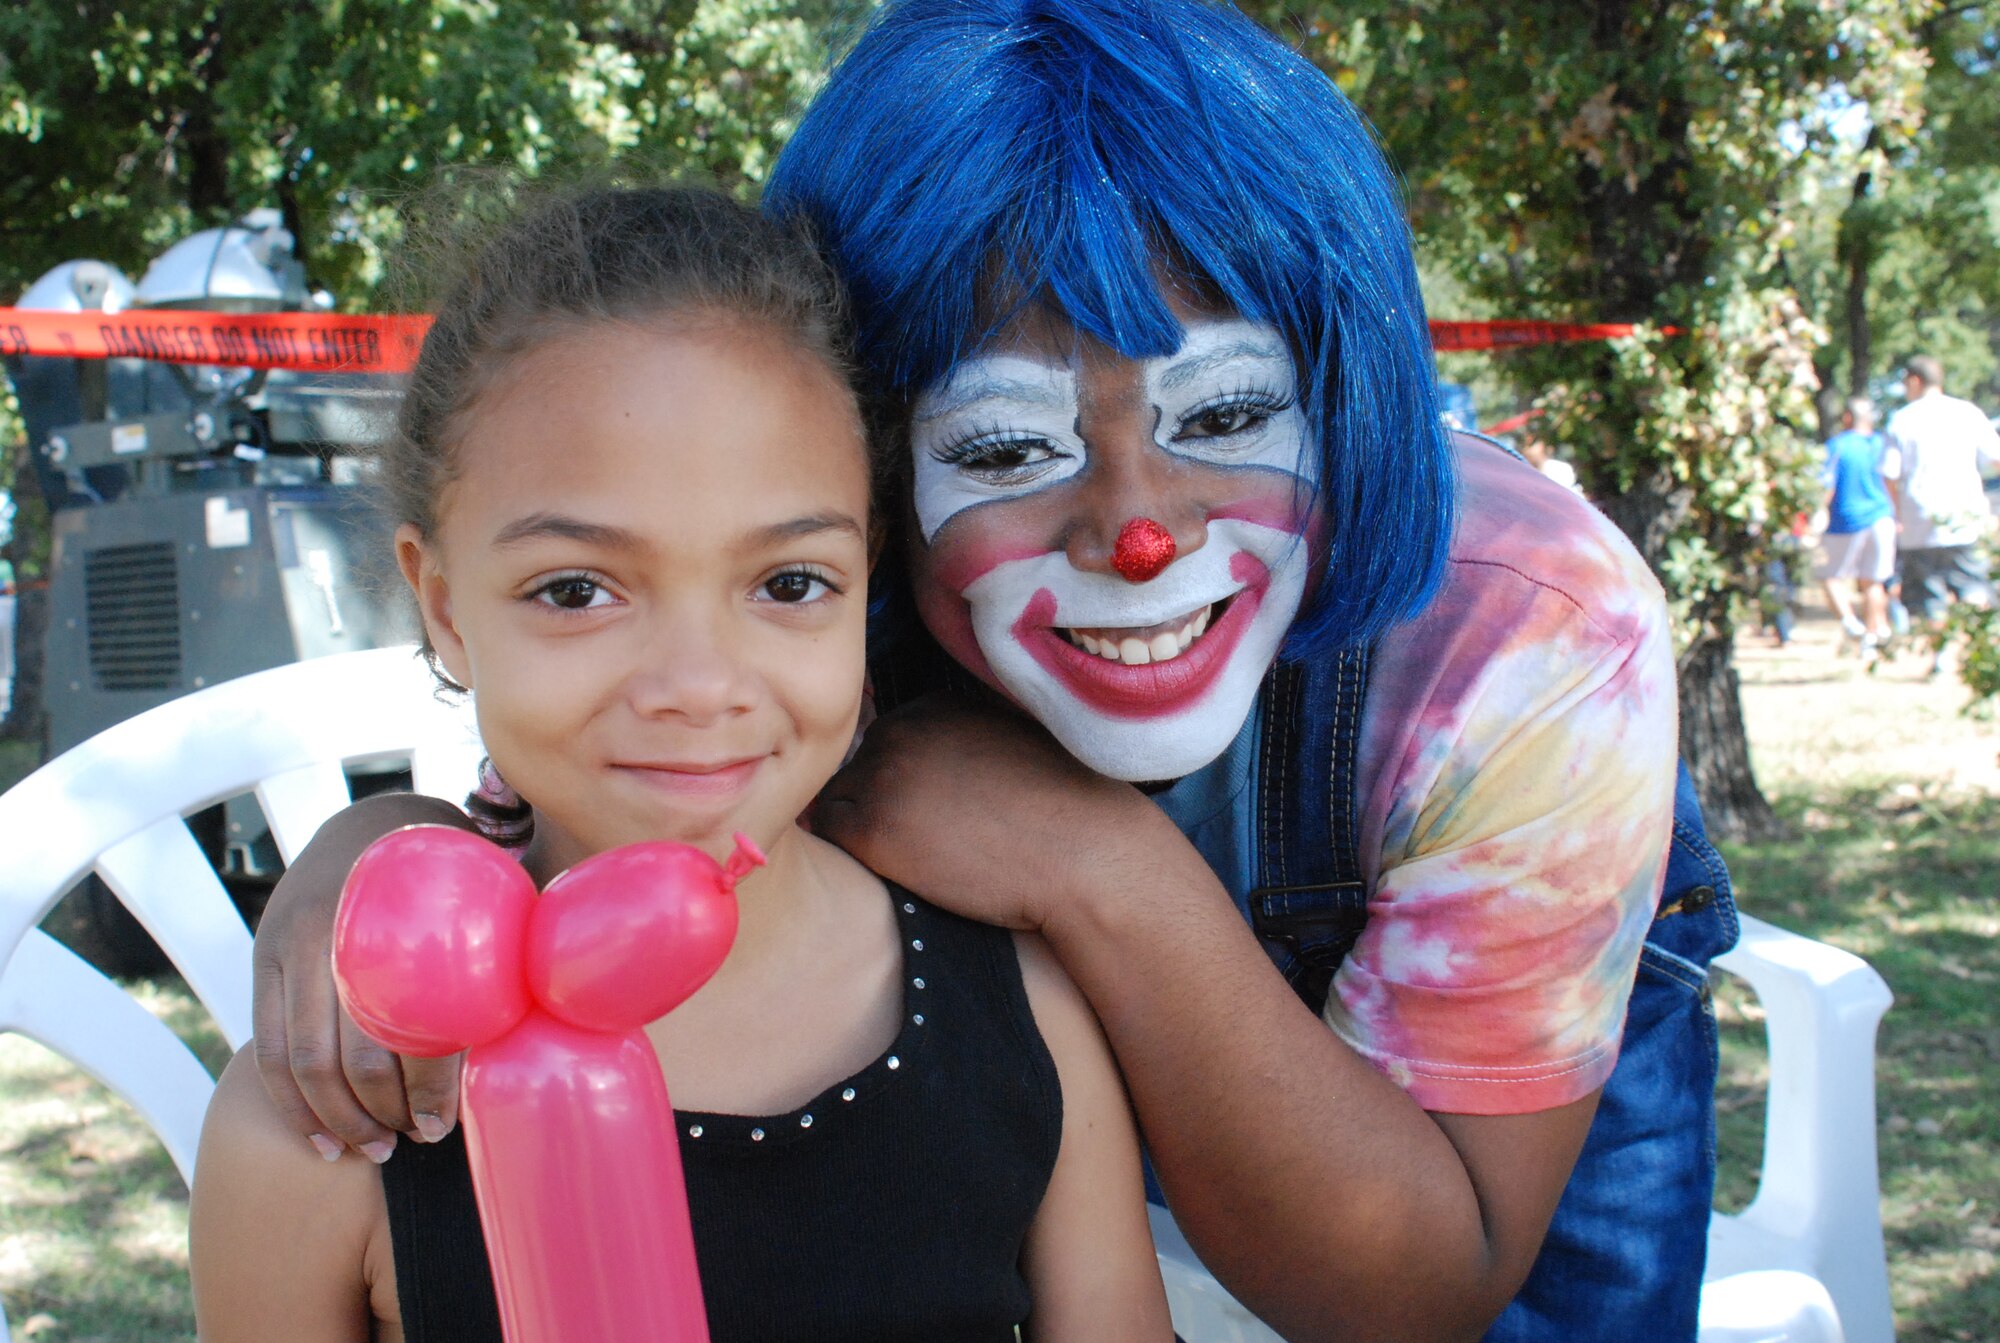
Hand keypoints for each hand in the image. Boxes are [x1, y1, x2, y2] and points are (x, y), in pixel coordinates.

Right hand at [251, 793, 471, 1160]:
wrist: (372, 820)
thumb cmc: (451, 872)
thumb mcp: (484, 890)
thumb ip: (507, 949)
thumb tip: (565, 1012)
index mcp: (399, 912)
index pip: (414, 1022)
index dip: (430, 1085)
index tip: (445, 1127)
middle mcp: (334, 927)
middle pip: (353, 1052)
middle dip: (382, 1112)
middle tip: (413, 1143)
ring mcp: (287, 942)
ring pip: (303, 1061)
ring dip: (337, 1119)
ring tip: (372, 1150)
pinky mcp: (263, 959)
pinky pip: (267, 1050)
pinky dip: (292, 1105)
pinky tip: (320, 1140)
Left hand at [812, 692, 1193, 936]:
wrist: (1086, 855)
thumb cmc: (1068, 810)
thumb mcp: (1014, 743)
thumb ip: (968, 741)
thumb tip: (944, 770)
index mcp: (935, 706)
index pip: (886, 739)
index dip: (900, 780)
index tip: (927, 810)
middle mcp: (901, 729)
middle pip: (858, 766)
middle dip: (877, 800)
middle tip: (917, 840)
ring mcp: (882, 777)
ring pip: (840, 799)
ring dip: (862, 827)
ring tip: (908, 858)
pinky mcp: (873, 830)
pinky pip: (831, 836)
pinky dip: (853, 853)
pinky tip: (893, 870)